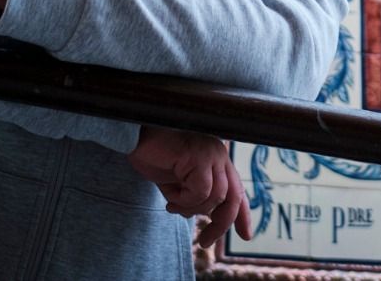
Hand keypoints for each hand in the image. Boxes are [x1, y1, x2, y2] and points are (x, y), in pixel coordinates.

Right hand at [129, 127, 252, 247]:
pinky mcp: (199, 155)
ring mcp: (211, 153)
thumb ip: (197, 198)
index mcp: (217, 160)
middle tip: (204, 242)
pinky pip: (201, 191)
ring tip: (172, 204)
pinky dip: (185, 200)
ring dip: (192, 208)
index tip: (246, 236)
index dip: (242, 214)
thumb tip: (211, 222)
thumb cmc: (155, 157)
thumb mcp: (179, 184)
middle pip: (233, 197)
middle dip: (221, 224)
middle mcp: (219, 154)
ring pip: (216, 196)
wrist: (135, 138)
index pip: (237, 190)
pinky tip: (169, 195)